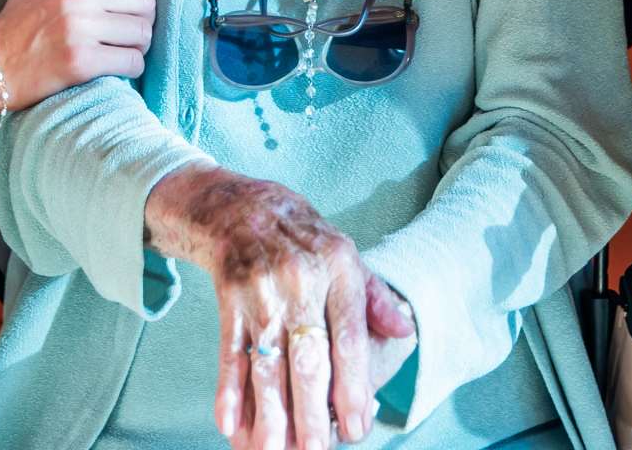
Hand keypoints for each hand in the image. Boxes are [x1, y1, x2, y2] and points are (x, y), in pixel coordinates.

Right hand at [0, 0, 155, 107]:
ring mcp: (79, 29)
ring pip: (143, 33)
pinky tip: (115, 65)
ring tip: (121, 45)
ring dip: (138, 44)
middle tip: (128, 26)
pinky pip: (131, 62)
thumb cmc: (20, 16)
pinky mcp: (81, 62)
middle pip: (146, 1)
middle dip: (144, 17)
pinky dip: (130, 67)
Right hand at [145, 168, 415, 449]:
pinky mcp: (227, 300)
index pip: (347, 337)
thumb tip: (404, 332)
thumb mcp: (345, 254)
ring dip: (269, 416)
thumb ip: (375, 298)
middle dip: (311, 414)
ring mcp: (259, 291)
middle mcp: (299, 280)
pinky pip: (229, 353)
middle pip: (306, 359)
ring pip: (266, 365)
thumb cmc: (303, 238)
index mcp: (338, 267)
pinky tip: (230, 425)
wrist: (240, 205)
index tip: (355, 428)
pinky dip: (229, 391)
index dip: (352, 386)